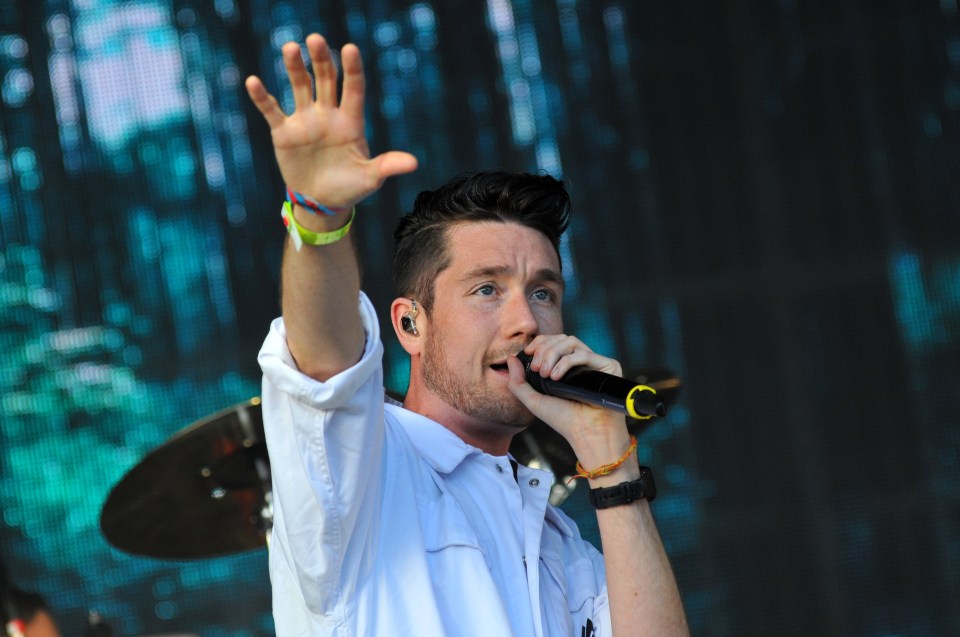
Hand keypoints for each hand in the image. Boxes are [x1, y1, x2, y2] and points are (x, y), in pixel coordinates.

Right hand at [245, 34, 417, 208]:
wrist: (321, 202)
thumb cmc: (350, 188)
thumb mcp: (370, 178)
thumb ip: (387, 166)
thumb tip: (413, 163)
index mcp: (351, 122)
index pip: (354, 89)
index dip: (352, 69)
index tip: (350, 48)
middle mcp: (328, 115)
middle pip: (326, 80)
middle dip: (322, 59)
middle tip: (315, 39)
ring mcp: (305, 121)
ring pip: (301, 87)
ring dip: (295, 68)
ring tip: (290, 48)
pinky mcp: (284, 132)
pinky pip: (272, 110)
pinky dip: (262, 97)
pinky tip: (253, 81)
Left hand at [505, 335, 635, 473]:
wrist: (587, 434)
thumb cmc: (564, 420)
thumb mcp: (534, 401)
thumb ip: (518, 381)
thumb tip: (510, 358)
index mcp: (567, 367)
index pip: (553, 342)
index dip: (539, 343)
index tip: (527, 353)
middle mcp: (582, 362)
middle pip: (561, 339)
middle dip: (544, 349)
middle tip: (537, 369)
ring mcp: (595, 363)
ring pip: (571, 342)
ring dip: (553, 353)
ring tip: (546, 374)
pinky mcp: (608, 366)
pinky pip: (584, 354)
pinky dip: (566, 362)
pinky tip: (556, 377)